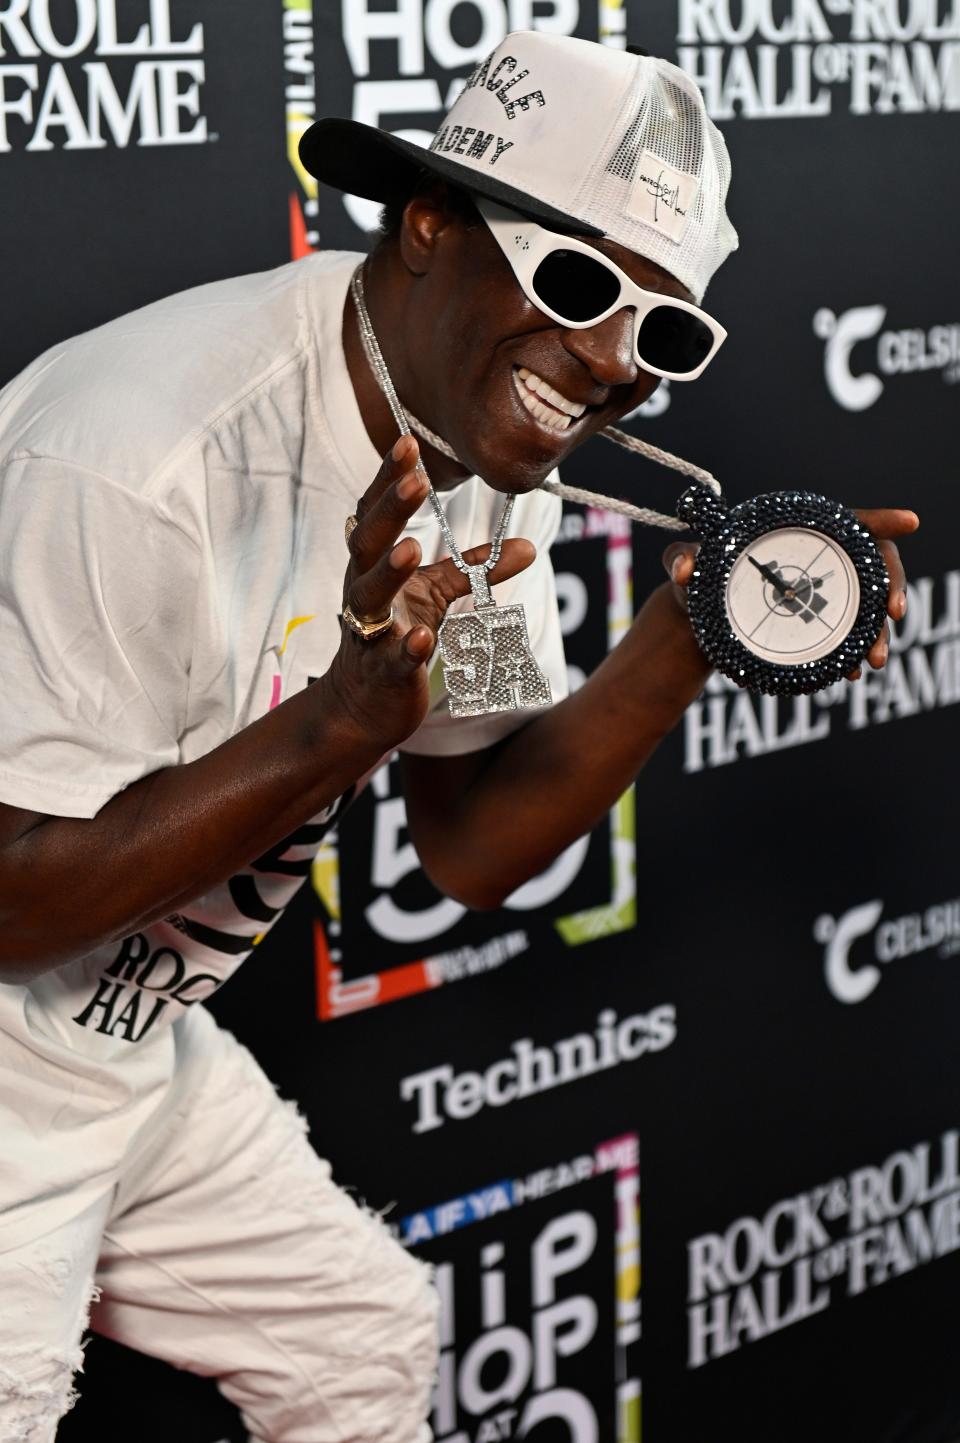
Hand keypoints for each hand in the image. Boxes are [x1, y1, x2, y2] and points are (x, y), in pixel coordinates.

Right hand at [331, 435, 535, 749]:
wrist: (365, 703)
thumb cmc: (396, 635)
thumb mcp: (436, 595)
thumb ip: (474, 568)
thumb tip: (531, 546)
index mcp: (373, 564)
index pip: (376, 513)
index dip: (389, 479)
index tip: (408, 442)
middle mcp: (363, 591)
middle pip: (368, 543)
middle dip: (390, 510)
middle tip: (415, 478)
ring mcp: (369, 632)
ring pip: (371, 597)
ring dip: (390, 572)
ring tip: (411, 548)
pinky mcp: (381, 672)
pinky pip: (391, 658)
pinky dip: (407, 649)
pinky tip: (423, 639)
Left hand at [661, 506, 919, 680]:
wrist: (697, 617)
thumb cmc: (696, 578)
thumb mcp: (685, 564)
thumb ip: (678, 558)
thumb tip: (684, 569)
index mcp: (796, 532)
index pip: (847, 520)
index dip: (882, 518)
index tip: (910, 523)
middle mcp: (820, 559)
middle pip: (873, 564)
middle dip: (891, 587)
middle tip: (892, 615)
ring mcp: (823, 593)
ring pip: (867, 607)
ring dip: (877, 635)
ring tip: (870, 662)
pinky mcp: (818, 623)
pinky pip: (848, 637)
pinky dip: (852, 654)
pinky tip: (850, 673)